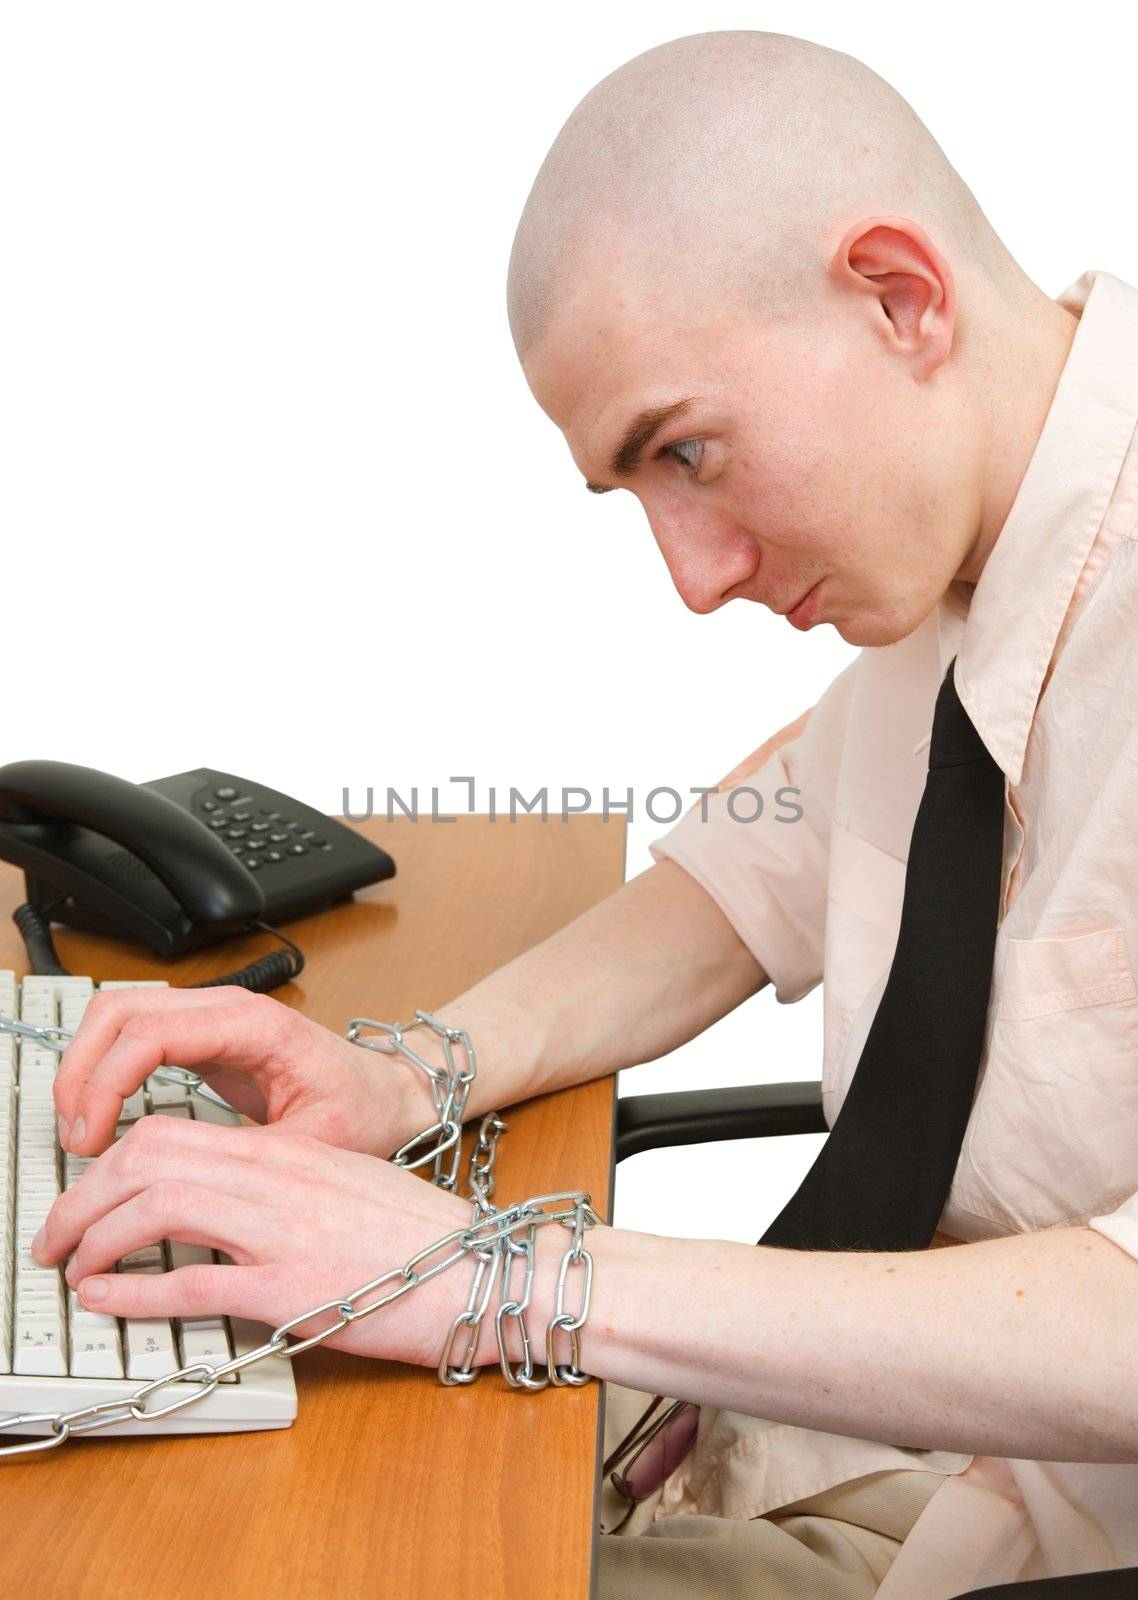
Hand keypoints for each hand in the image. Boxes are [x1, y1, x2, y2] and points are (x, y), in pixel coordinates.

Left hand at [32, 1117, 510, 1368]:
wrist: (477, 1268)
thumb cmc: (416, 1236)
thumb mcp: (342, 1187)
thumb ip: (279, 1185)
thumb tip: (218, 1203)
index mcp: (285, 1153)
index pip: (171, 1131)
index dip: (109, 1159)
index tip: (86, 1190)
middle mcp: (275, 1179)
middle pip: (149, 1158)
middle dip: (83, 1194)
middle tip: (55, 1233)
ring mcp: (280, 1230)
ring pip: (158, 1205)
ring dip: (94, 1234)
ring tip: (70, 1264)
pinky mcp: (290, 1287)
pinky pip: (192, 1281)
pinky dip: (132, 1290)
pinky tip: (105, 1297)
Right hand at [51, 986, 435, 1160]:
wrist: (389, 1093)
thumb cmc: (361, 1110)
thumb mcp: (307, 1147)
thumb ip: (241, 1160)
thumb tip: (175, 1182)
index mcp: (253, 1026)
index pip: (150, 1033)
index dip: (104, 1083)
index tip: (89, 1137)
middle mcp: (226, 1009)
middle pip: (120, 1010)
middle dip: (81, 1070)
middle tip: (74, 1135)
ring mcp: (212, 1017)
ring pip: (119, 1015)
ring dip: (86, 1066)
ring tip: (81, 1130)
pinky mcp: (203, 1036)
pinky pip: (134, 1034)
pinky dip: (105, 1067)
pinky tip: (102, 1116)